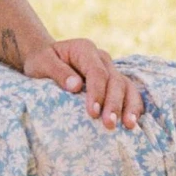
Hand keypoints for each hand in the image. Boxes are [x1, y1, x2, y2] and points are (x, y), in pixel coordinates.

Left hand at [20, 38, 143, 132]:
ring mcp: (110, 69)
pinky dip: (133, 107)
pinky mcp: (113, 82)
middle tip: (109, 124)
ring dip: (129, 106)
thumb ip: (57, 71)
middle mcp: (101, 58)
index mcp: (85, 50)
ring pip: (127, 86)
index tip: (93, 113)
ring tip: (128, 126)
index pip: (96, 72)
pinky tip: (131, 123)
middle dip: (114, 103)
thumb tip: (76, 86)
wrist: (47, 59)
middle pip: (115, 80)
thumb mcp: (41, 63)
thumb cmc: (41, 62)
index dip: (97, 92)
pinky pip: (129, 93)